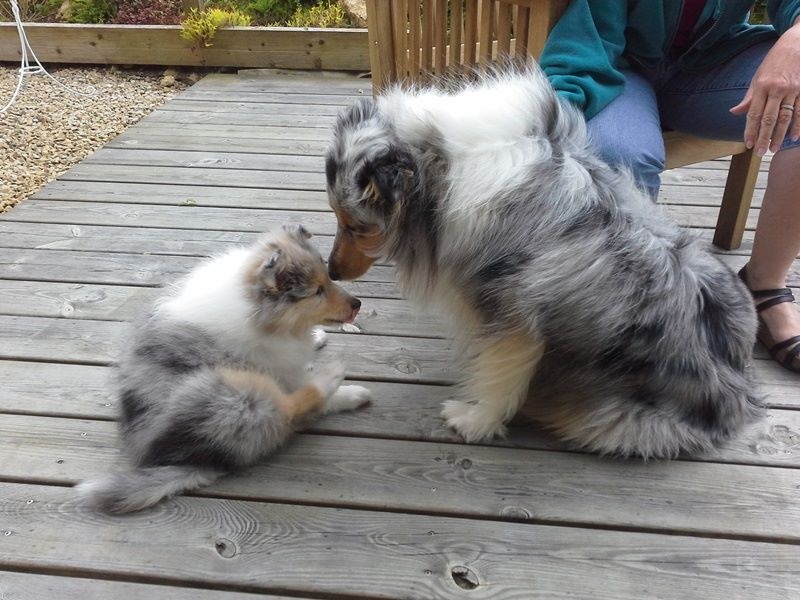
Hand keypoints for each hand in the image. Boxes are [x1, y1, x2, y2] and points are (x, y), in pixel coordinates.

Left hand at [730, 24, 799, 154]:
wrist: (798, 42)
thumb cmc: (775, 61)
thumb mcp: (758, 76)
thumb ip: (749, 97)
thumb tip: (735, 112)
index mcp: (762, 86)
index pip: (753, 113)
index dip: (750, 130)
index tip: (748, 143)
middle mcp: (777, 88)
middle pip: (769, 118)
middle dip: (763, 137)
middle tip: (760, 153)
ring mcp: (793, 89)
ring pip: (786, 117)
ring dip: (780, 135)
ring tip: (773, 149)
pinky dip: (798, 125)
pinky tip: (794, 137)